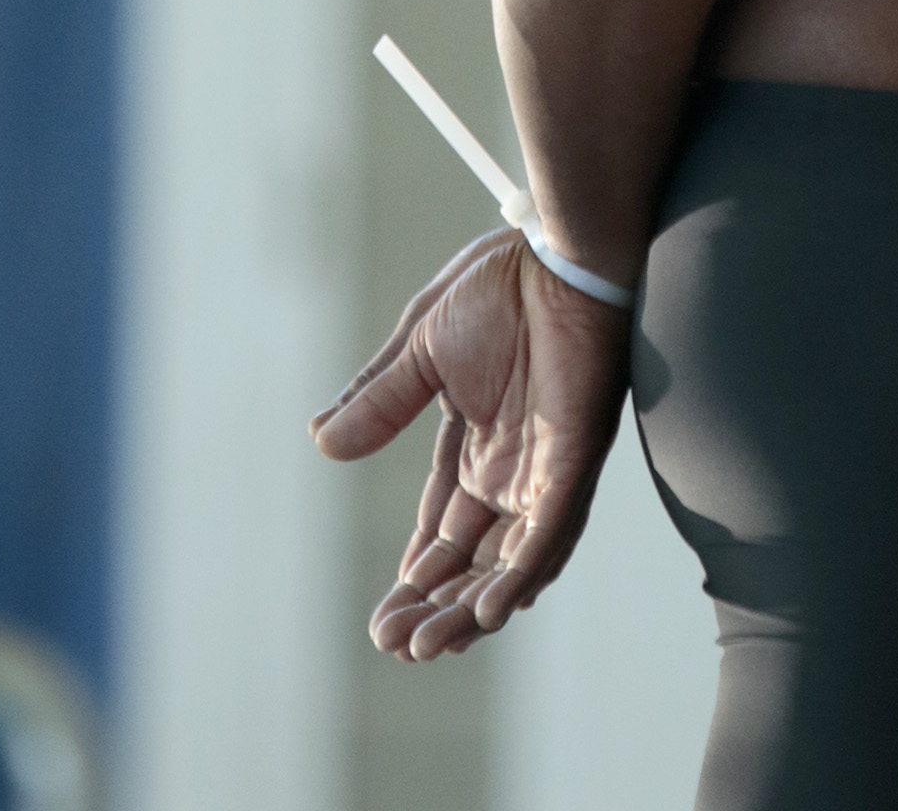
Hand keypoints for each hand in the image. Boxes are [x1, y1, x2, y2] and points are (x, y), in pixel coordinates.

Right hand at [310, 228, 630, 658]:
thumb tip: (321, 443)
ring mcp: (548, 467)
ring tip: (426, 646)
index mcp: (478, 442)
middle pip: (473, 558)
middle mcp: (516, 467)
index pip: (444, 530)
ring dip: (472, 607)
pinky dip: (521, 574)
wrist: (556, 250)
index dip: (417, 577)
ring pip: (511, 561)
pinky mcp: (576, 460)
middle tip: (394, 646)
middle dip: (435, 606)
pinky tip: (490, 612)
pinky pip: (552, 533)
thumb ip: (381, 400)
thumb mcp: (421, 348)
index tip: (382, 621)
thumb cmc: (500, 282)